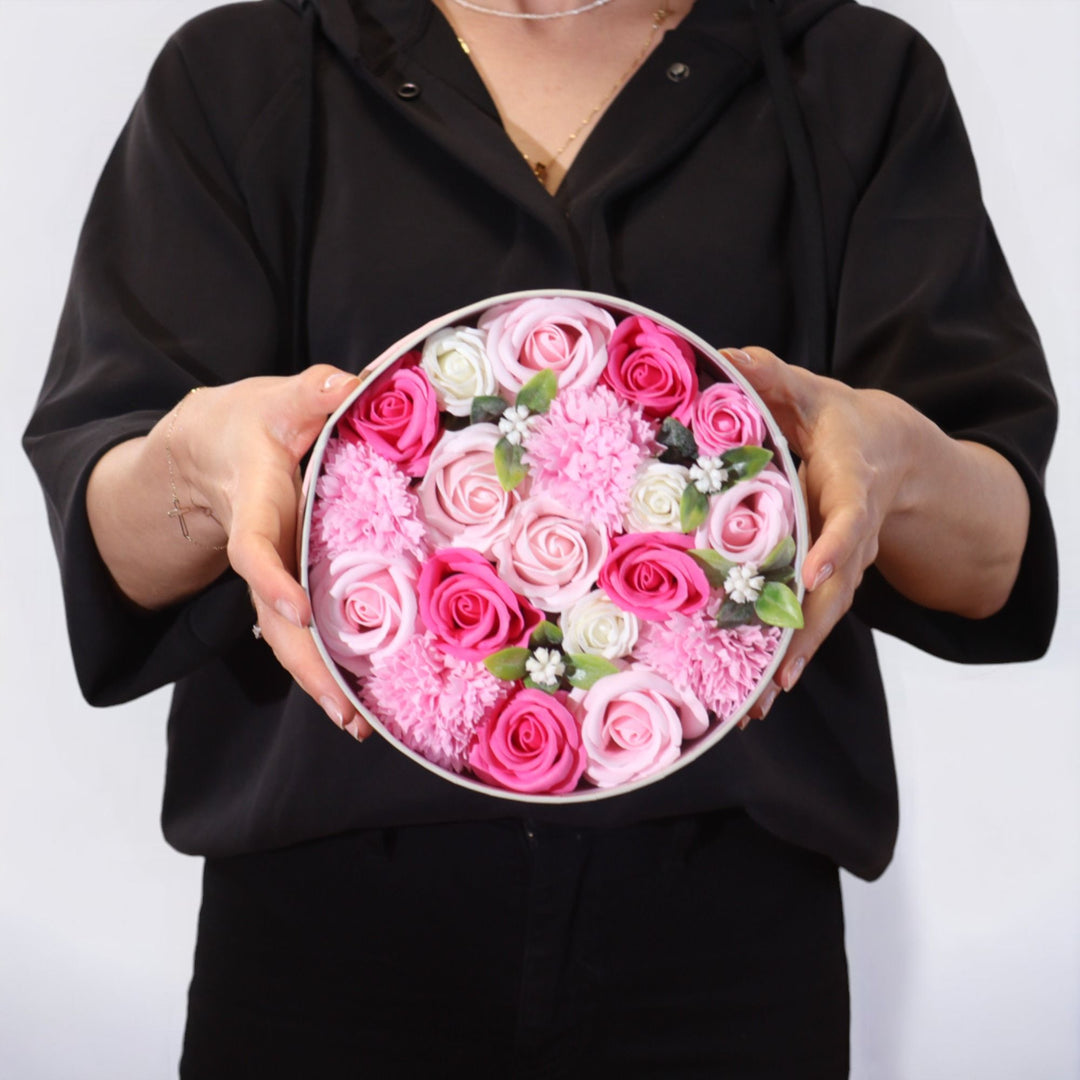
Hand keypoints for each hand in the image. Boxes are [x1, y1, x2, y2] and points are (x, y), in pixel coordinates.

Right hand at [172, 365, 372, 736]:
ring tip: (357, 726)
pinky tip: (358, 698)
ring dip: (319, 680)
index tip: (296, 610)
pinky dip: (326, 663)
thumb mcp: (279, 399)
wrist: (208, 450)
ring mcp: (273, 574)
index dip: (271, 579)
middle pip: (274, 618)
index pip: (254, 547)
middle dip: (307, 665)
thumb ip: (314, 391)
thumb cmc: (251, 423)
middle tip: (346, 713)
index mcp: (256, 504)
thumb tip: (361, 378)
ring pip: (287, 636)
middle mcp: (262, 550)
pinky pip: (302, 630)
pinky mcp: (289, 583)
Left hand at [722, 347, 918, 720]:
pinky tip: (755, 696)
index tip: (814, 573)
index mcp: (852, 485)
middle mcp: (853, 535)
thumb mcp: (813, 392)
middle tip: (778, 674)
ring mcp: (844, 564)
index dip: (835, 546)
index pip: (851, 518)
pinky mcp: (827, 581)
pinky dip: (786, 657)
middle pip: (838, 589)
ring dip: (793, 660)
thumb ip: (775, 377)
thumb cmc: (840, 420)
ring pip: (823, 617)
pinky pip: (810, 621)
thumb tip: (730, 355)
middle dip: (809, 632)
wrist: (887, 453)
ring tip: (758, 706)